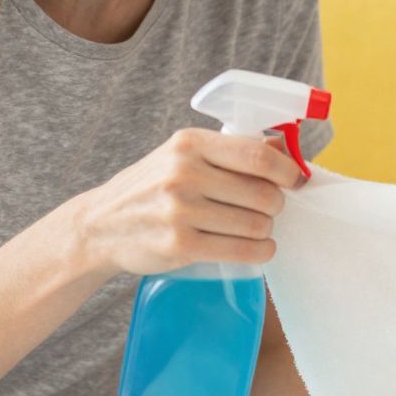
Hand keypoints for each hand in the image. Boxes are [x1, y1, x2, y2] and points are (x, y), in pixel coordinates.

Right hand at [70, 129, 306, 277]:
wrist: (100, 226)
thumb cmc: (150, 188)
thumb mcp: (182, 155)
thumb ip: (229, 150)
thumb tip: (285, 147)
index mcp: (190, 143)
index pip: (257, 154)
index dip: (287, 170)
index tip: (295, 180)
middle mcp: (184, 173)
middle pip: (263, 193)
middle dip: (276, 204)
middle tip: (269, 209)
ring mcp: (181, 211)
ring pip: (256, 223)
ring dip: (267, 230)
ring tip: (258, 229)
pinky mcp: (180, 245)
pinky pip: (241, 251)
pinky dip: (260, 252)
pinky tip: (258, 248)